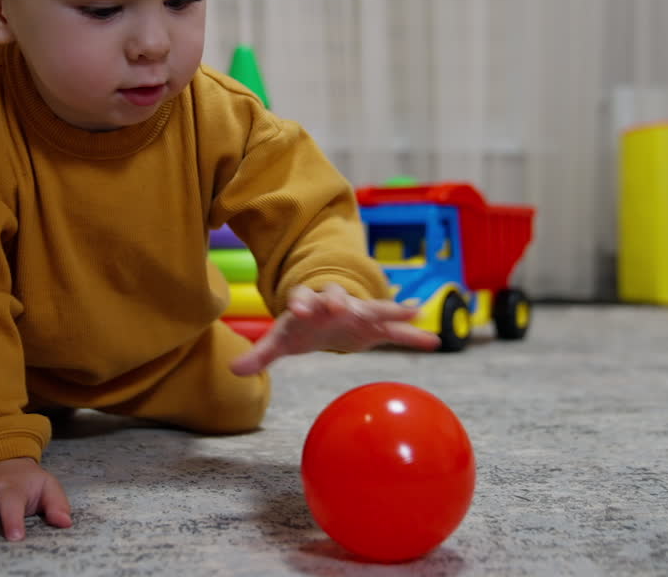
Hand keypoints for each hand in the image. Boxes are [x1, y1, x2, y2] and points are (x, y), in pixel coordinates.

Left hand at [229, 282, 439, 375]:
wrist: (325, 315)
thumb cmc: (301, 326)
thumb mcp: (281, 339)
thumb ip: (261, 353)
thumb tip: (234, 371)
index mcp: (310, 302)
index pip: (302, 297)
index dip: (300, 301)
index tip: (298, 307)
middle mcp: (336, 302)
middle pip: (339, 297)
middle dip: (341, 300)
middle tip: (344, 305)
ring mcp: (359, 311)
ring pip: (376, 308)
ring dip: (392, 309)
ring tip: (414, 310)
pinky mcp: (375, 326)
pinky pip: (397, 330)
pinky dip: (413, 334)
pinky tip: (433, 339)